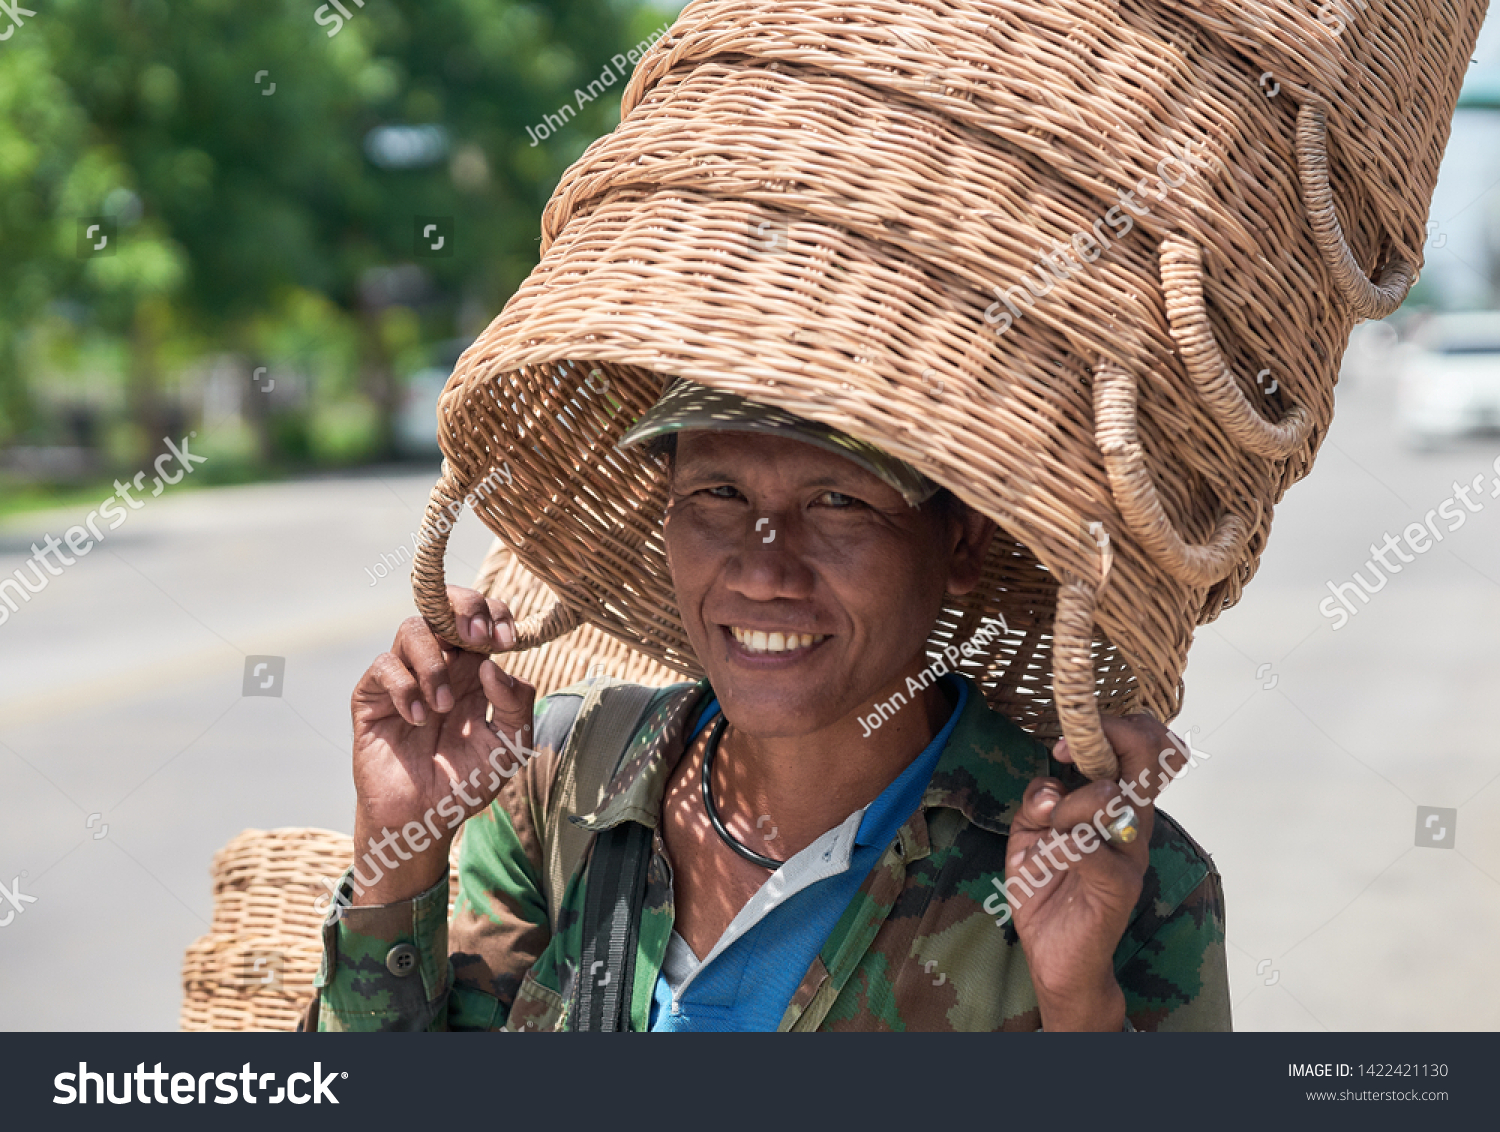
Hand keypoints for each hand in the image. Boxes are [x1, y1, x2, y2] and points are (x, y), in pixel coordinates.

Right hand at [346, 586, 534, 904]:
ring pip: (412, 628)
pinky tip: (419, 719)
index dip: (494, 613)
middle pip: (444, 605)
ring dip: (434, 662)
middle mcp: (440, 665)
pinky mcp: (373, 696)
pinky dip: (405, 688)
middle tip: (476, 637)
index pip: (482, 617)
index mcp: (474, 670)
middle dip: (463, 606)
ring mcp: (405, 677)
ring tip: (444, 707)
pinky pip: (384, 666)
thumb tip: (495, 665)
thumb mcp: (509, 747)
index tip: (506, 639)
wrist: (424, 819)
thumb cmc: (467, 783)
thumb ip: (516, 706)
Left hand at [1004, 715, 1188, 1030]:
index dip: (1111, 727)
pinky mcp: (1118, 886)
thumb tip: (1051, 786)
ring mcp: (1129, 852)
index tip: (1062, 746)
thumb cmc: (1048, 886)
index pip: (1142, 745)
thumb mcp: (1029, 833)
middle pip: (1145, 755)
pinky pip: (1088, 847)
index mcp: (1115, 802)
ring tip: (1049, 831)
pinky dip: (1058, 845)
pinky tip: (1049, 860)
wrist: (1055, 955)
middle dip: (1107, 738)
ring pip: (1107, 797)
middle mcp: (1131, 821)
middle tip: (1066, 756)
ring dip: (1066, 805)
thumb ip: (1038, 800)